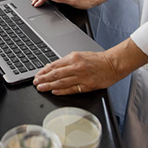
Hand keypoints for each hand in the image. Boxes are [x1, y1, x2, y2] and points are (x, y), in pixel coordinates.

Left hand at [33, 38, 147, 95]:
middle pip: (56, 74)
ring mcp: (81, 76)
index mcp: (74, 57)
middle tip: (35, 82)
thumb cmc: (97, 60)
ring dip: (49, 86)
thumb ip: (66, 62)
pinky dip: (62, 90)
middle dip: (44, 79)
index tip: (37, 75)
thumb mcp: (80, 55)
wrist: (112, 64)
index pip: (55, 65)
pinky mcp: (87, 85)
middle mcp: (76, 66)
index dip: (44, 71)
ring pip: (62, 82)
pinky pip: (72, 89)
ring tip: (41, 88)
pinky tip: (54, 91)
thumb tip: (52, 66)